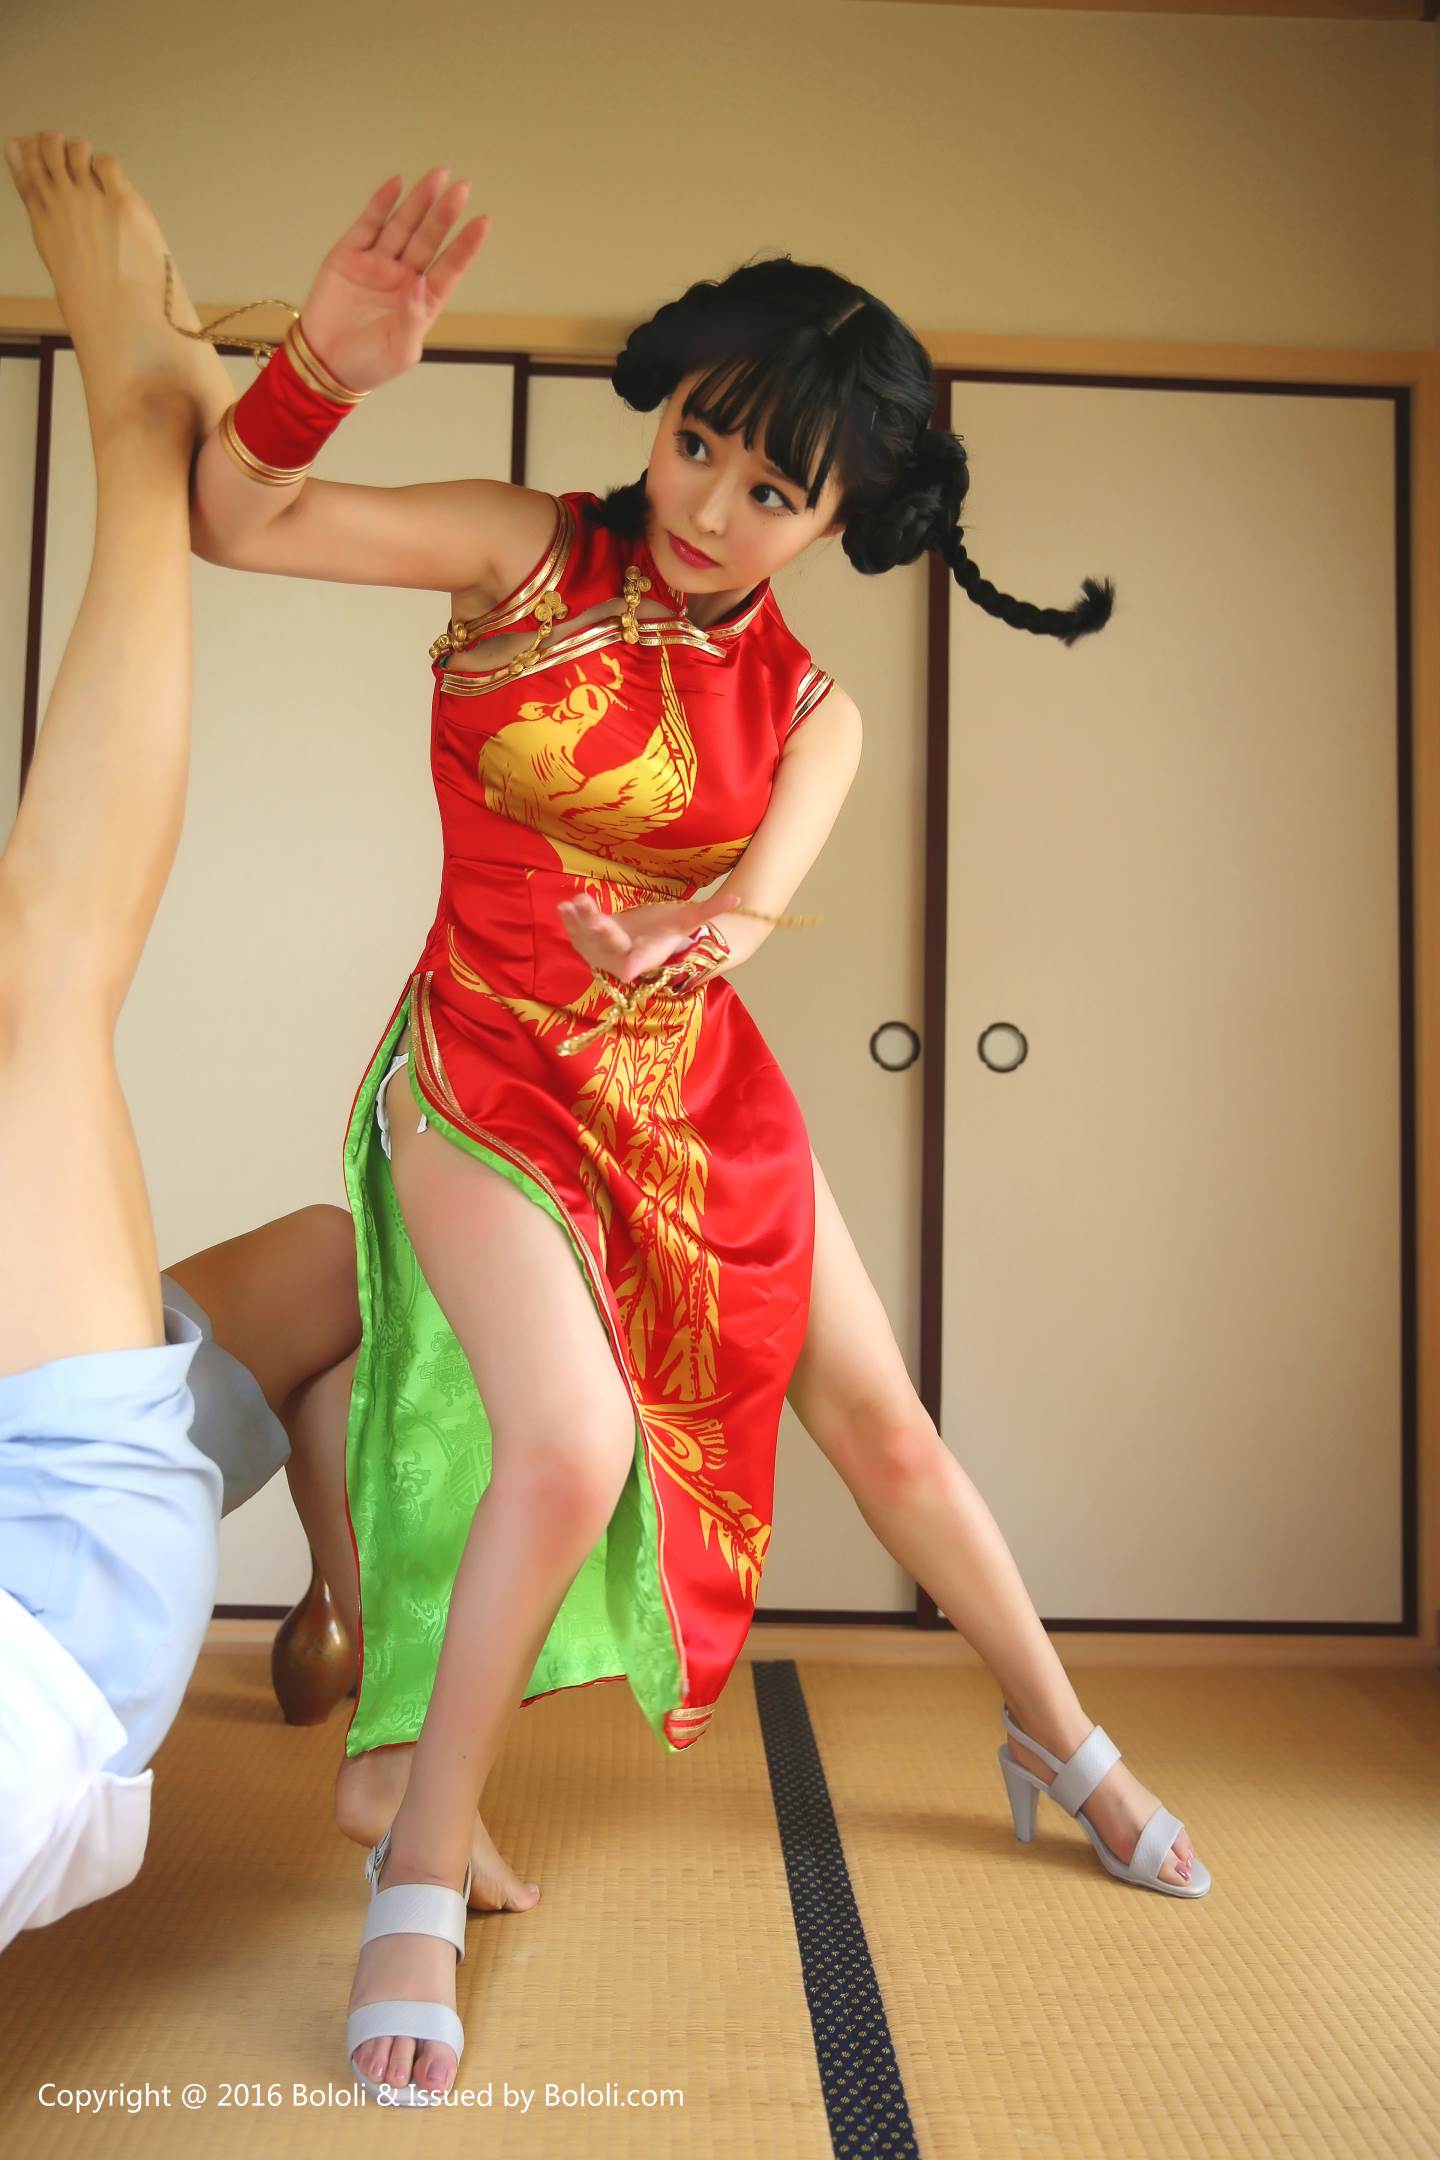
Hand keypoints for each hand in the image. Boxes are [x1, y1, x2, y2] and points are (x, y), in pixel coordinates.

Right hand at [296, 168, 489, 392]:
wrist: (323, 362)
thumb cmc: (368, 363)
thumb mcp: (399, 351)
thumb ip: (413, 319)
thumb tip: (421, 284)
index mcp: (423, 302)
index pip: (449, 268)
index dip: (466, 245)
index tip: (483, 222)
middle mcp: (404, 278)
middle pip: (428, 240)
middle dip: (444, 214)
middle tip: (461, 188)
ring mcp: (377, 264)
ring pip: (402, 226)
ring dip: (419, 202)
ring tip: (437, 177)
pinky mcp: (349, 255)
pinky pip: (369, 224)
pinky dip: (382, 204)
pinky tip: (397, 184)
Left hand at [556, 892, 743, 984]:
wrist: (645, 947)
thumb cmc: (670, 933)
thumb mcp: (688, 922)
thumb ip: (710, 912)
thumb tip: (740, 899)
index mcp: (649, 954)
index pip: (644, 960)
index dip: (636, 965)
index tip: (626, 972)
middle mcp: (625, 957)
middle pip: (613, 946)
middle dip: (603, 932)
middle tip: (595, 919)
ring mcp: (604, 953)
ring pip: (590, 938)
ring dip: (580, 922)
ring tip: (573, 903)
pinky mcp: (589, 943)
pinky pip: (577, 934)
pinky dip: (570, 921)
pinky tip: (563, 906)